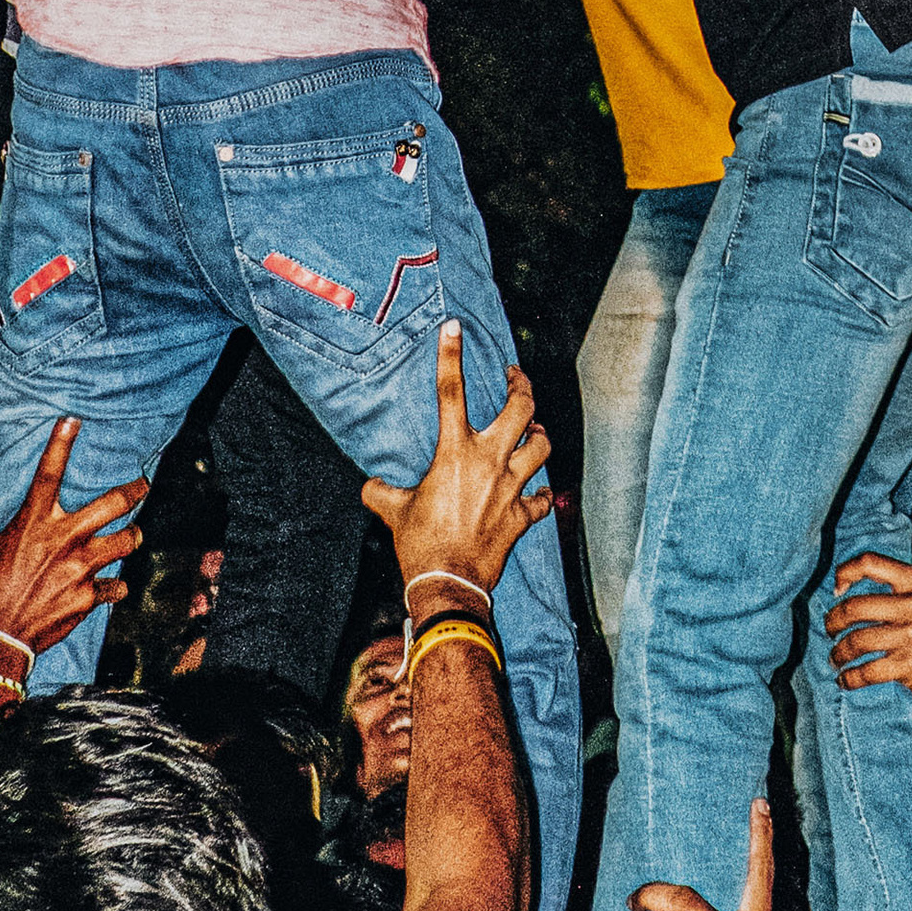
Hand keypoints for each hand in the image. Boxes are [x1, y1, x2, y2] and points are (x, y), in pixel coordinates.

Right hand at [0, 420, 145, 655]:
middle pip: (112, 504)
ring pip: (125, 542)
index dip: (61, 442)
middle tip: (141, 485)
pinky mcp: (88, 597)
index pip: (50, 472)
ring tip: (135, 535)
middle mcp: (64, 539)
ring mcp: (80, 568)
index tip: (73, 420)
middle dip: (133, 491)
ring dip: (132, 537)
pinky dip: (115, 586)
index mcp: (33, 522)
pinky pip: (115, 587)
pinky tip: (114, 586)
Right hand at [362, 322, 553, 600]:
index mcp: (454, 452)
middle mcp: (489, 462)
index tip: (454, 327)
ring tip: (532, 429)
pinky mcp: (522, 515)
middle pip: (521, 408)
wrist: (449, 583)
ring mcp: (511, 487)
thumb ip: (382, 491)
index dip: (452, 355)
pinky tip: (537, 491)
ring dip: (538, 434)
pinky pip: (541, 498)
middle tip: (516, 378)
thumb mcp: (394, 512)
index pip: (451, 391)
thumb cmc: (420, 544)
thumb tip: (370, 485)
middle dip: (522, 386)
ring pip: (541, 445)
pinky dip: (541, 493)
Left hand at [826, 554, 911, 720]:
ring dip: (838, 653)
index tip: (836, 589)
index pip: (870, 563)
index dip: (845, 573)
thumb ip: (911, 582)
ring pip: (856, 641)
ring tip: (835, 658)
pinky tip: (846, 680)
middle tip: (829, 630)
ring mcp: (910, 635)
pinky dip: (850, 677)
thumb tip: (874, 572)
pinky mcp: (908, 665)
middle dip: (833, 621)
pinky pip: (866, 671)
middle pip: (854, 606)